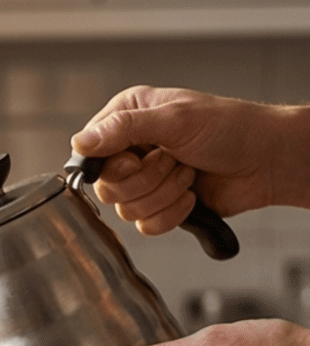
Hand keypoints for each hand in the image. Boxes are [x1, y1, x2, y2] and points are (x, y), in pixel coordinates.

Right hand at [70, 86, 309, 234]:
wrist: (265, 161)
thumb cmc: (231, 128)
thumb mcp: (175, 120)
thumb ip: (124, 129)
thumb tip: (80, 142)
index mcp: (128, 119)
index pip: (90, 152)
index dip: (112, 164)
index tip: (137, 157)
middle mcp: (131, 149)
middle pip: (107, 188)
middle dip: (146, 180)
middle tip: (173, 160)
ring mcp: (144, 181)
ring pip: (126, 210)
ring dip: (164, 194)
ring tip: (188, 173)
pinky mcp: (158, 206)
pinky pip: (145, 226)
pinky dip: (172, 214)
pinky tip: (191, 195)